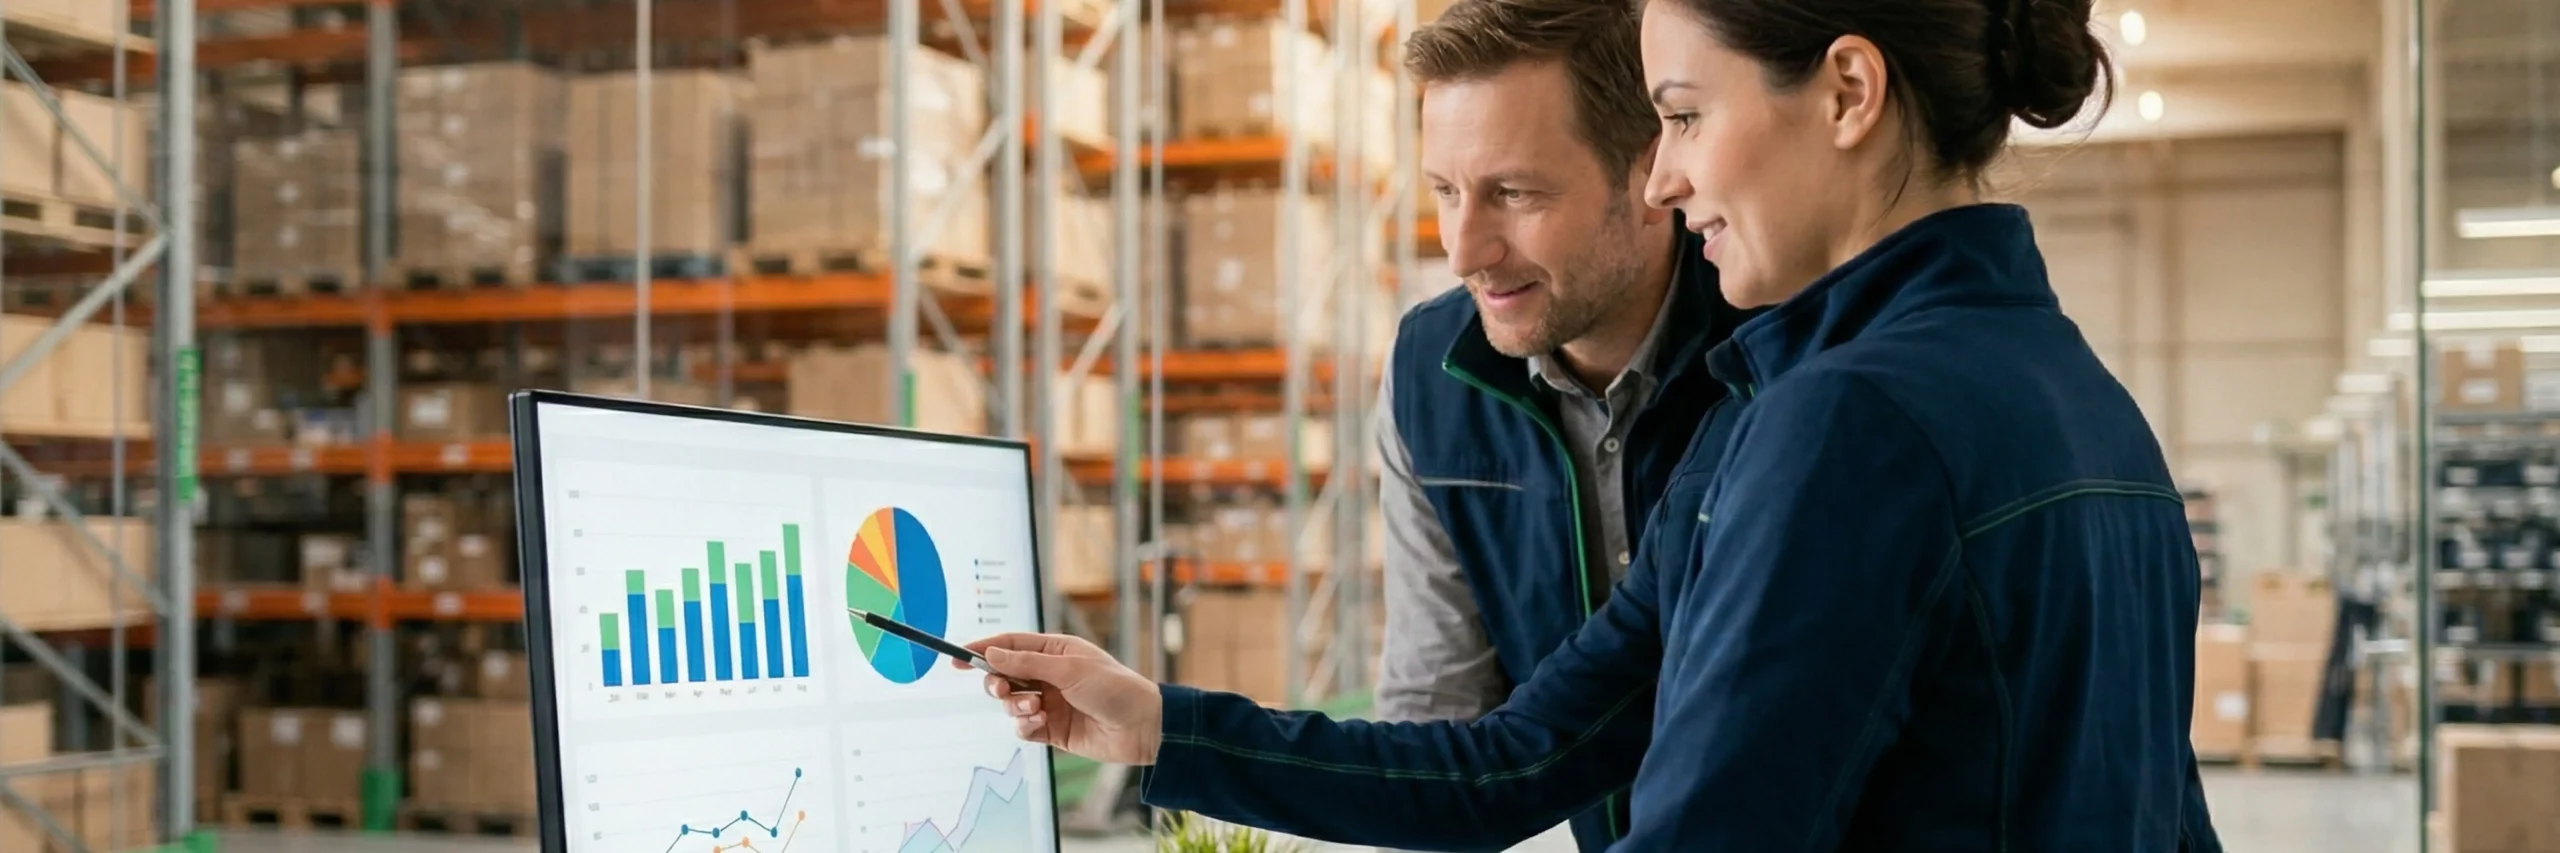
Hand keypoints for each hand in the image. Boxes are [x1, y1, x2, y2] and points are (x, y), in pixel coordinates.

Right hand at [958, 632, 1162, 764]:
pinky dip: (1026, 726)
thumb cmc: (1113, 688)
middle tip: (1001, 690)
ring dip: (1016, 707)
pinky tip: (1042, 724)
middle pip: (1004, 676)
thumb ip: (1027, 663)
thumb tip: (992, 653)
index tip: (956, 658)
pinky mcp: (1052, 730)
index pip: (1010, 645)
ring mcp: (1050, 703)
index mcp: (1055, 651)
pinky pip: (1023, 728)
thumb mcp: (1068, 669)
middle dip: (997, 683)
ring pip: (1011, 704)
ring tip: (1037, 709)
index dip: (982, 650)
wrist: (1141, 727)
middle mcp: (1049, 675)